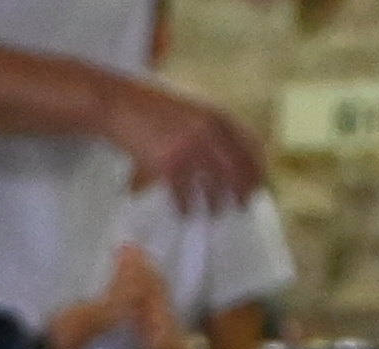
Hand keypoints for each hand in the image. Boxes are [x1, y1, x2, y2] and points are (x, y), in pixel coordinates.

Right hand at [103, 80, 268, 209]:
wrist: (119, 105)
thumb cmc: (151, 107)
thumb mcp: (189, 109)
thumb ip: (209, 127)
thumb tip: (226, 156)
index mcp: (216, 115)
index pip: (250, 144)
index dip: (257, 166)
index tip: (258, 182)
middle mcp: (208, 131)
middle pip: (238, 169)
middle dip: (244, 190)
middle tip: (243, 205)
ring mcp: (190, 149)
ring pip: (214, 186)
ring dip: (217, 203)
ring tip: (216, 212)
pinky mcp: (169, 165)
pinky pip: (185, 194)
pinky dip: (186, 207)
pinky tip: (185, 213)